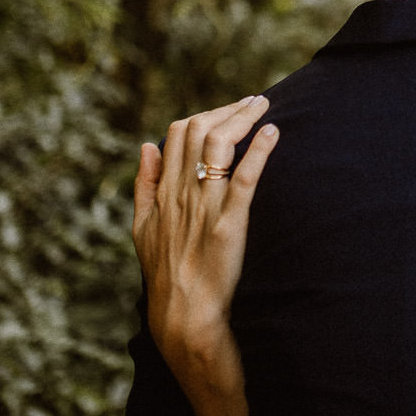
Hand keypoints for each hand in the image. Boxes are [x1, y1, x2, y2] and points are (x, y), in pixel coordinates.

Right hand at [132, 95, 277, 415]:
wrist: (181, 314)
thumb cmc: (165, 272)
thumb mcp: (142, 227)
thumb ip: (144, 184)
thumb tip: (145, 145)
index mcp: (163, 191)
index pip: (178, 133)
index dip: (205, 114)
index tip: (230, 109)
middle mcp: (182, 192)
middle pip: (200, 131)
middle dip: (229, 109)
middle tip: (255, 100)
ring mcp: (204, 206)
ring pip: (219, 145)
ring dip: (244, 119)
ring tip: (265, 107)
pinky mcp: (228, 223)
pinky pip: (244, 178)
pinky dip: (259, 151)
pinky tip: (273, 133)